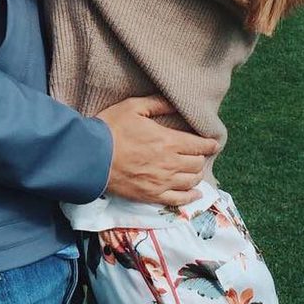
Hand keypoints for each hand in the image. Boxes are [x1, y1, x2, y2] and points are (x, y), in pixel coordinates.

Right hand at [95, 96, 219, 206]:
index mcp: (168, 141)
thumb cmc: (110, 129)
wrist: (90, 158)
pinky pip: (178, 200)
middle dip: (201, 158)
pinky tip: (195, 194)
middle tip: (198, 154)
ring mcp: (161, 182)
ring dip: (197, 175)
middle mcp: (170, 164)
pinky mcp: (151, 196)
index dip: (209, 144)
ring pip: (191, 181)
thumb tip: (176, 103)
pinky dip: (190, 197)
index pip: (199, 145)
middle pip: (197, 164)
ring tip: (195, 170)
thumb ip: (157, 104)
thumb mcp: (133, 107)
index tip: (213, 143)